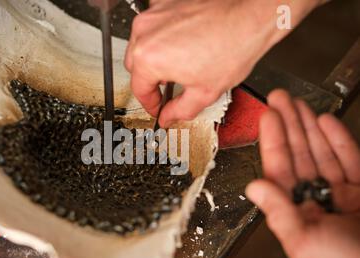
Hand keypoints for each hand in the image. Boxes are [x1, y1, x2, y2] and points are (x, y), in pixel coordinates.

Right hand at [125, 0, 323, 127]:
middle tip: (168, 90)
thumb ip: (179, 111)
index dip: (150, 104)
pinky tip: (180, 46)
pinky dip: (160, 39)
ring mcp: (153, 15)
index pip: (139, 90)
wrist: (250, 17)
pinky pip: (153, 27)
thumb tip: (167, 117)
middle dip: (149, 81)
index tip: (158, 107)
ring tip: (176, 66)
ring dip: (153, 59)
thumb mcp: (204, 93)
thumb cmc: (232, 47)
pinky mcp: (163, 3)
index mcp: (149, 58)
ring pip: (141, 45)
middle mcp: (145, 33)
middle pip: (135, 67)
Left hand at [246, 89, 359, 257]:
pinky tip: (325, 122)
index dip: (273, 141)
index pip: (279, 169)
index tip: (267, 117)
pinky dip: (338, 140)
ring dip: (309, 127)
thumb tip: (253, 188)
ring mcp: (340, 194)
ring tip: (298, 103)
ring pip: (321, 153)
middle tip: (278, 98)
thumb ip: (279, 213)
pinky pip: (350, 159)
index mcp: (296, 214)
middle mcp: (315, 201)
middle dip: (288, 126)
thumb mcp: (305, 244)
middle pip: (298, 155)